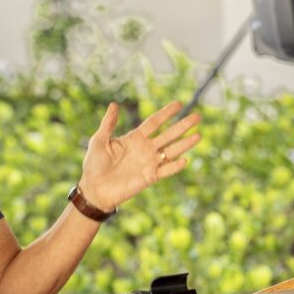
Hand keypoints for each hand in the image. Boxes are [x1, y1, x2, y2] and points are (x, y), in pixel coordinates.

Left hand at [78, 101, 201, 211]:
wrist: (94, 189)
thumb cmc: (94, 165)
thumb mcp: (99, 141)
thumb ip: (108, 124)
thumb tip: (114, 104)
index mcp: (134, 138)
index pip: (154, 122)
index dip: (166, 113)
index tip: (179, 104)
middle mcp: (145, 149)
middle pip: (168, 135)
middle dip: (183, 126)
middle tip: (198, 116)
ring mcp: (149, 163)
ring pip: (171, 151)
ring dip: (185, 144)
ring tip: (199, 135)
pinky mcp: (149, 177)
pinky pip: (165, 171)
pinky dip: (174, 166)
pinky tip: (184, 160)